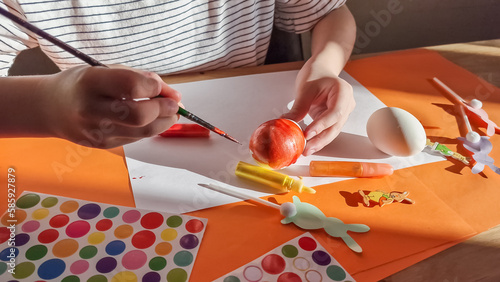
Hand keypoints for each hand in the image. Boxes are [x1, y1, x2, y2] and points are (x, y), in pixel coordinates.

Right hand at [40, 66, 180, 147]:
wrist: (52, 107)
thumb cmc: (85, 84)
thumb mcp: (106, 69)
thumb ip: (140, 78)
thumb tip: (174, 95)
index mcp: (90, 82)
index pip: (130, 86)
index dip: (154, 87)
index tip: (163, 87)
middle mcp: (90, 108)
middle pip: (138, 115)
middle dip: (164, 109)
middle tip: (175, 104)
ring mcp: (95, 131)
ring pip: (142, 131)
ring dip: (164, 122)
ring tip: (171, 113)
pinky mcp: (102, 145)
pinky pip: (136, 138)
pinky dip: (150, 129)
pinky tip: (153, 120)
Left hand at [282, 62, 354, 155]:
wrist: (321, 71)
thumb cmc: (315, 75)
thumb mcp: (305, 90)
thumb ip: (298, 108)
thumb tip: (286, 123)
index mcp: (343, 91)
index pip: (335, 112)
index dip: (322, 125)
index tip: (308, 134)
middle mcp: (347, 103)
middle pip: (335, 126)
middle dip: (320, 139)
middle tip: (306, 149)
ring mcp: (344, 112)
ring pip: (333, 131)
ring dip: (319, 142)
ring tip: (306, 150)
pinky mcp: (337, 119)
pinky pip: (328, 130)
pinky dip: (319, 138)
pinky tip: (309, 145)